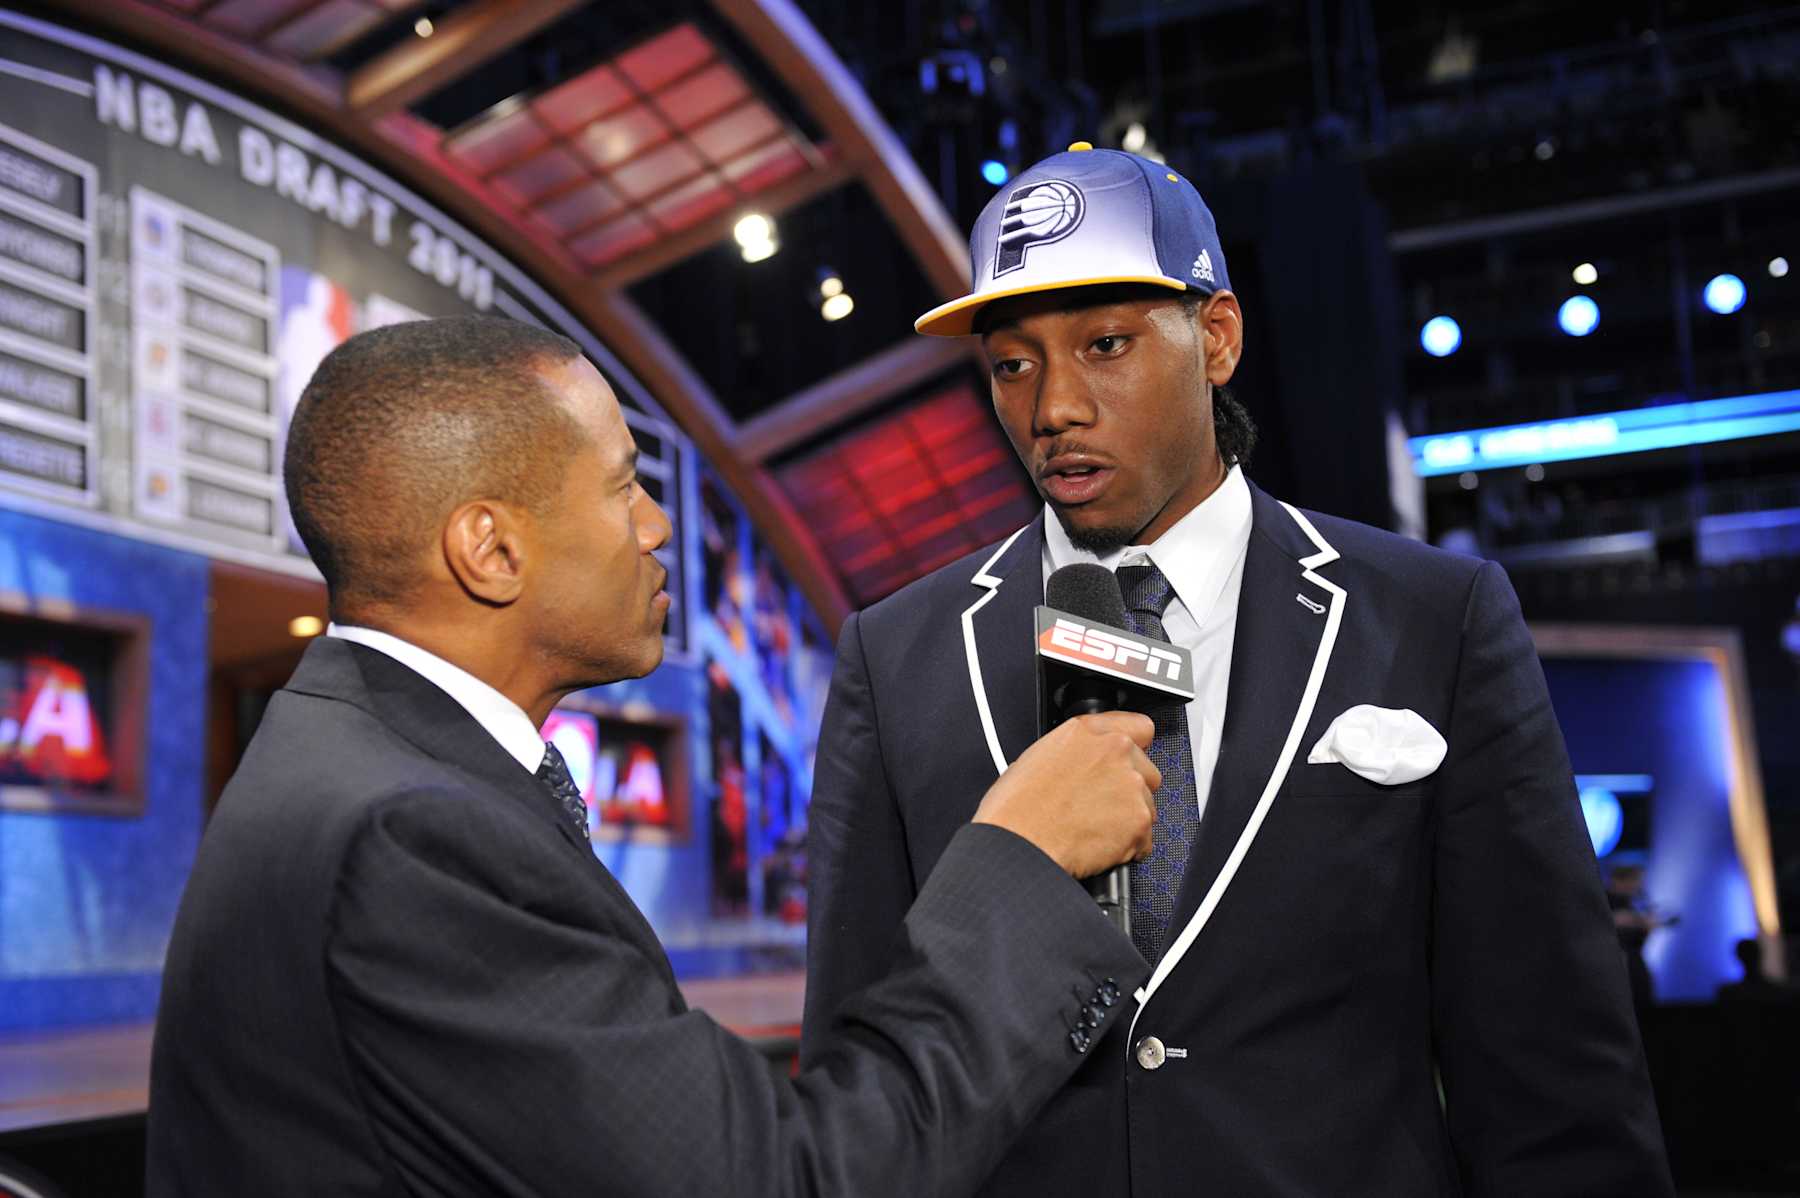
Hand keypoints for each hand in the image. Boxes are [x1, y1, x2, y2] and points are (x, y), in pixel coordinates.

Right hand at [972, 711, 1158, 877]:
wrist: (1019, 844)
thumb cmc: (1017, 809)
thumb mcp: (1038, 757)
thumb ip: (1077, 751)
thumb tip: (1088, 763)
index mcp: (1087, 731)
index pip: (1139, 727)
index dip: (1134, 748)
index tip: (1129, 761)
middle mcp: (1114, 750)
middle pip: (1147, 770)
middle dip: (1130, 790)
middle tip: (1101, 806)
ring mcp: (1131, 784)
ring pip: (1148, 805)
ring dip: (1129, 819)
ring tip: (1093, 829)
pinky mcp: (1139, 819)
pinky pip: (1146, 838)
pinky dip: (1129, 847)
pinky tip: (1099, 845)